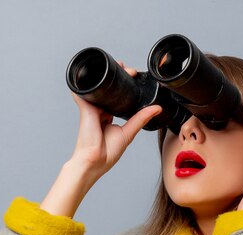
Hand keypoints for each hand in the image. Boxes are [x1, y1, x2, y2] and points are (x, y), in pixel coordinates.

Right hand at [70, 60, 161, 178]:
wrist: (95, 160)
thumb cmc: (108, 152)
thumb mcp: (129, 132)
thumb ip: (141, 118)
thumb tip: (157, 108)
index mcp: (108, 117)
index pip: (117, 98)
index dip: (125, 87)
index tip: (134, 78)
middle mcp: (99, 111)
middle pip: (108, 89)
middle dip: (119, 77)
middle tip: (130, 70)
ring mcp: (92, 108)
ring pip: (100, 86)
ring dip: (108, 74)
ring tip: (120, 65)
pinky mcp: (86, 107)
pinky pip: (85, 90)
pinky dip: (89, 81)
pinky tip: (97, 70)